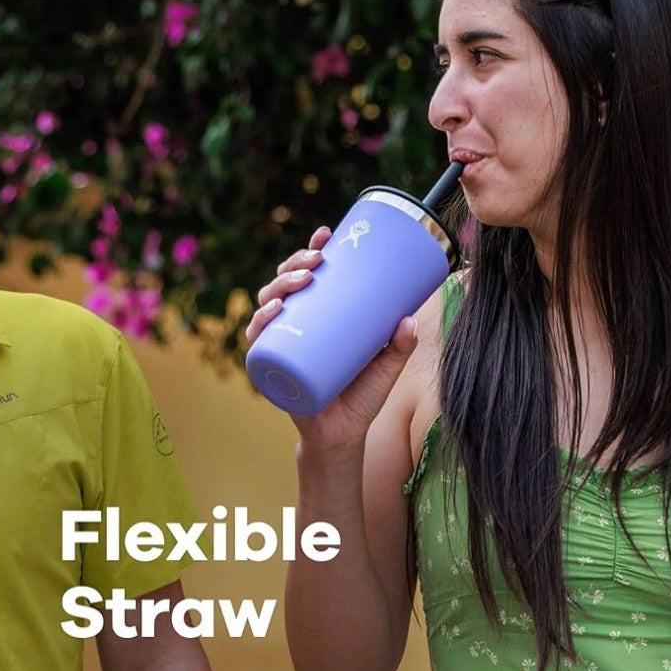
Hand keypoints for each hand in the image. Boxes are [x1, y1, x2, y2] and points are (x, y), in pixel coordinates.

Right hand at [245, 226, 417, 450]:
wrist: (343, 436)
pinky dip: (260, 323)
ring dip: (279, 285)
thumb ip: (401, 344)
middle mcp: (297, 324)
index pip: (309, 275)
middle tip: (316, 262)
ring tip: (300, 282)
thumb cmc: (362, 396)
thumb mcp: (387, 366)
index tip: (324, 234)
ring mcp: (282, 344)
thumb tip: (410, 318)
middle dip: (295, 264)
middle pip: (286, 283)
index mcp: (320, 316)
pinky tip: (271, 311)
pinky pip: (260, 342)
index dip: (311, 250)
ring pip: (269, 303)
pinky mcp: (274, 368)